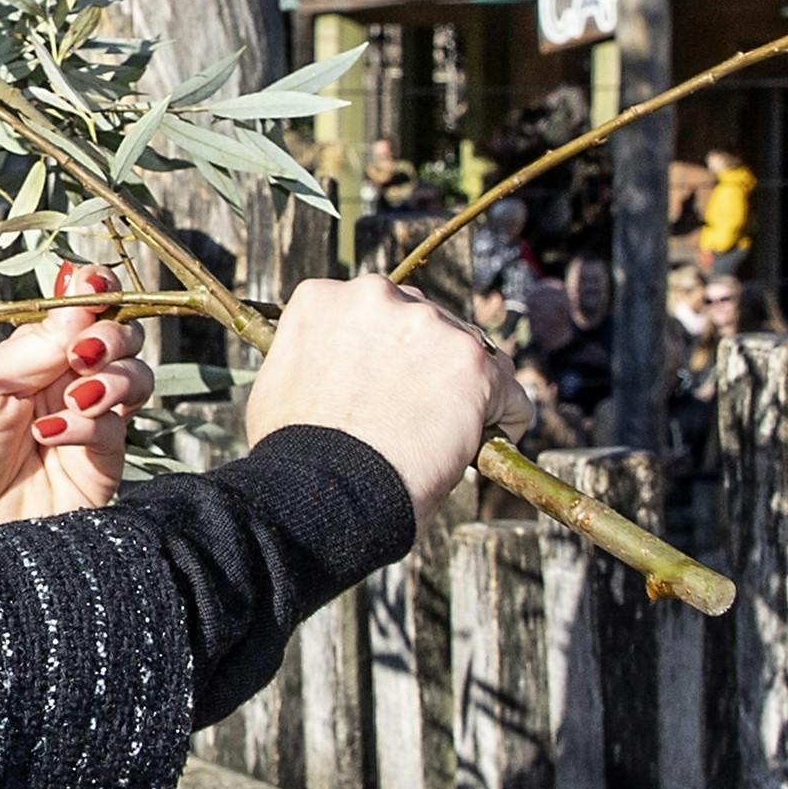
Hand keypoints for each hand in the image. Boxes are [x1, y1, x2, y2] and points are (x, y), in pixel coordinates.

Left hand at [0, 269, 155, 535]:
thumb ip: (39, 343)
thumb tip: (83, 290)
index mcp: (36, 355)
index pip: (84, 310)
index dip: (98, 292)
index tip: (94, 287)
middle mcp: (68, 383)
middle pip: (123, 337)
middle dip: (113, 334)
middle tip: (82, 352)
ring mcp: (90, 422)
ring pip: (138, 378)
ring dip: (113, 377)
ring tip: (75, 397)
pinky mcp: (102, 465)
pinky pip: (117, 428)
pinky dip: (89, 423)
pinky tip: (52, 435)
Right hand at [246, 274, 504, 516]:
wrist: (324, 493)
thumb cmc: (292, 457)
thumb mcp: (279, 386)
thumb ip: (312, 361)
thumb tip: (326, 376)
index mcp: (325, 298)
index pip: (372, 313)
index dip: (384, 353)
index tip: (389, 387)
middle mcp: (377, 295)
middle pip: (424, 322)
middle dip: (427, 362)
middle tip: (421, 412)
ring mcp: (429, 324)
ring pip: (469, 351)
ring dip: (466, 388)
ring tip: (455, 433)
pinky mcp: (472, 363)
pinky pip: (508, 389)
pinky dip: (504, 417)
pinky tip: (489, 442)